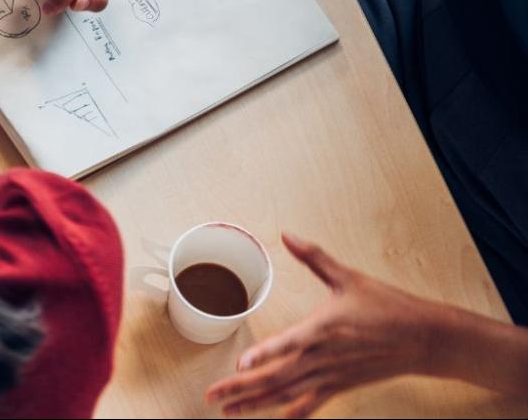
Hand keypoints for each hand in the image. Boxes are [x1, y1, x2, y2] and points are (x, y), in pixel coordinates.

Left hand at [207, 235, 443, 417]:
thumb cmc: (387, 306)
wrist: (425, 338)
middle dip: (240, 388)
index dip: (264, 355)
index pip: (287, 345)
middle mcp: (322, 357)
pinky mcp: (341, 385)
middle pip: (276, 376)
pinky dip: (292, 413)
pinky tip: (275, 419)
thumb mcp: (348, 277)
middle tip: (211, 396)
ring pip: (287, 393)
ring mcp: (331, 375)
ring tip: (228, 410)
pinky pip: (312, 403)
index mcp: (322, 329)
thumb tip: (287, 234)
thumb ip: (314, 257)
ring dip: (256, 403)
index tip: (239, 365)